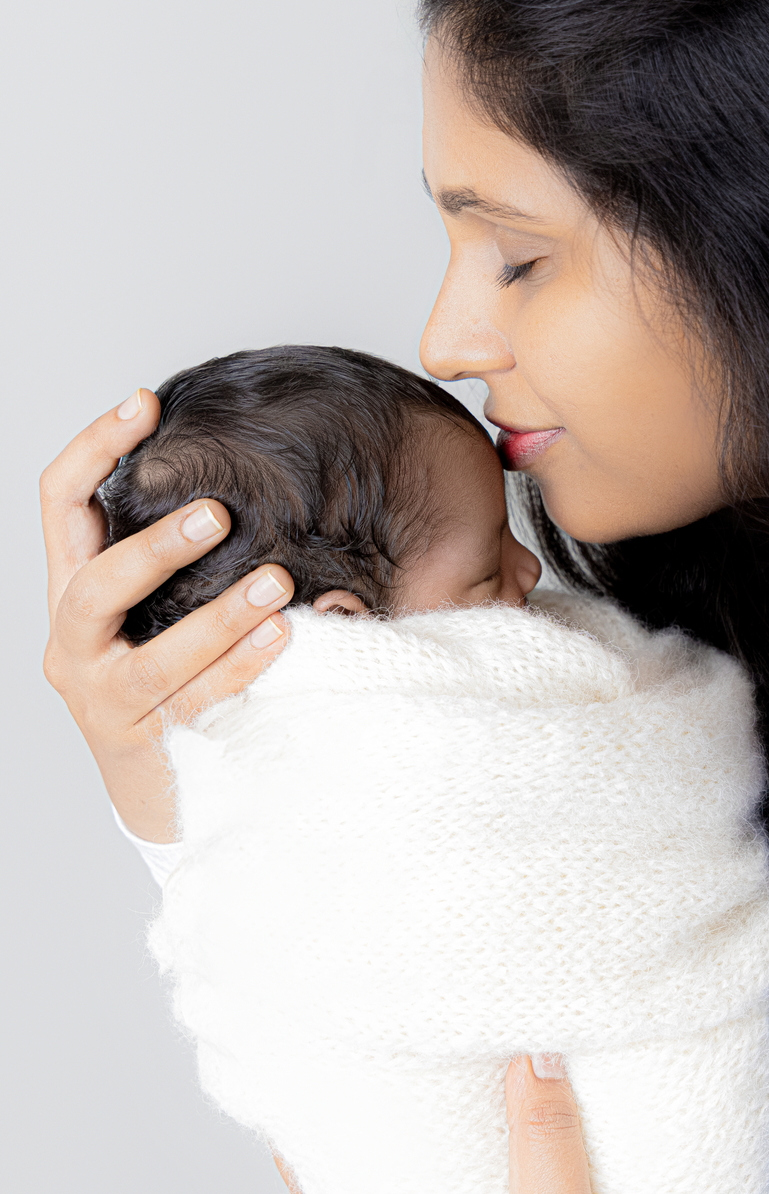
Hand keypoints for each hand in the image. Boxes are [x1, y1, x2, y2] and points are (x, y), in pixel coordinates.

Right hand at [41, 389, 294, 839]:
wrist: (162, 789)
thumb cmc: (172, 676)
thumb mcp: (161, 607)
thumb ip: (186, 558)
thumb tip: (255, 480)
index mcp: (72, 591)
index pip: (60, 503)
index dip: (95, 448)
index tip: (144, 404)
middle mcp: (74, 643)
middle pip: (95, 585)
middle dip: (156, 548)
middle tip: (218, 515)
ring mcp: (106, 701)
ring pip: (154, 659)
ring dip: (218, 618)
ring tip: (276, 585)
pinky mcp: (147, 746)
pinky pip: (197, 704)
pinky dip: (242, 668)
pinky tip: (283, 639)